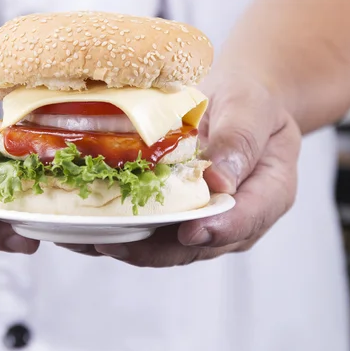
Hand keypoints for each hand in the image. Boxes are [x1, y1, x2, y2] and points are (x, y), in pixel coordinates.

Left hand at [83, 74, 300, 265]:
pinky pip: (149, 226)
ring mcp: (203, 218)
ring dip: (123, 243)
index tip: (187, 231)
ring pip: (165, 244)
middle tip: (110, 243)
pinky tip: (82, 223)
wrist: (237, 102)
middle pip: (195, 245)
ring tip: (81, 238)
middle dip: (150, 249)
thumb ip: (240, 140)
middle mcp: (234, 217)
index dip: (215, 230)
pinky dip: (117, 226)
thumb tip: (219, 182)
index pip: (244, 220)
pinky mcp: (177, 211)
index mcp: (267, 194)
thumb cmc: (250, 101)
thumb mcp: (252, 108)